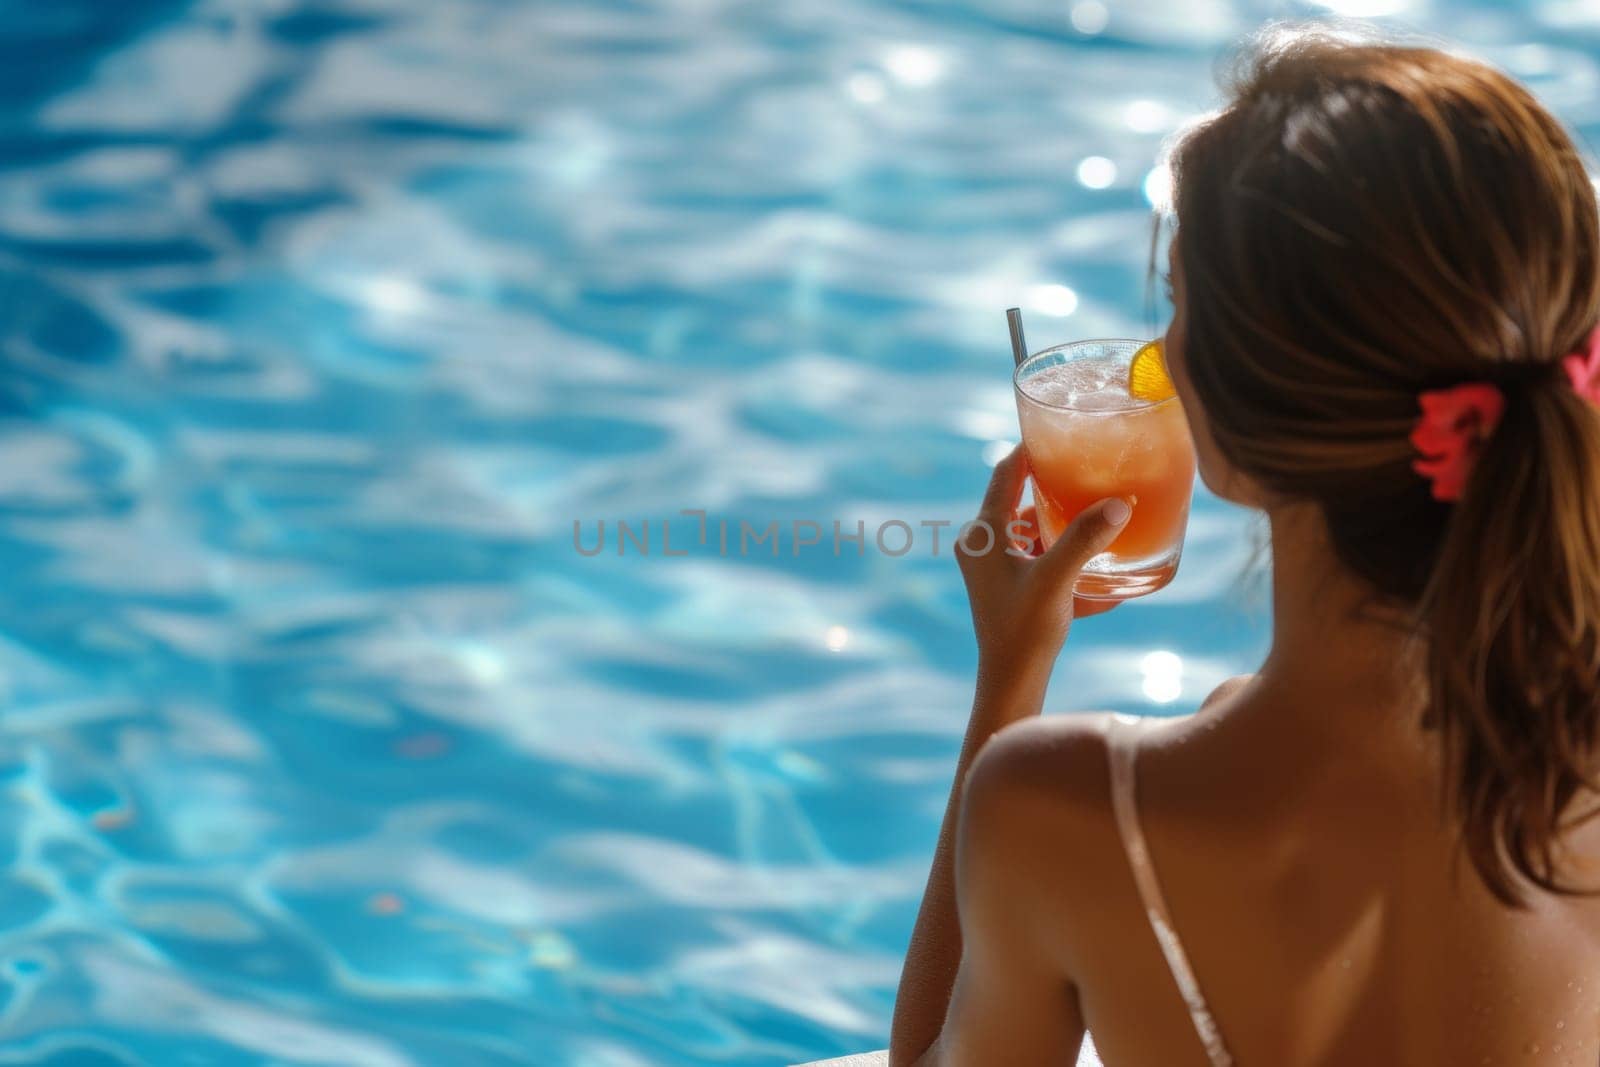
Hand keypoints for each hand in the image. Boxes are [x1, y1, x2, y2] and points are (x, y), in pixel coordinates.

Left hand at [955, 445, 1131, 681]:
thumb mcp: (1057, 579)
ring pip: (1031, 531)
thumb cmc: (1025, 631)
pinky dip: (1064, 559)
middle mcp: (982, 546)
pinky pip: (1039, 561)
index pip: (1004, 473)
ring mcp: (993, 568)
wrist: (1010, 683)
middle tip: (1091, 470)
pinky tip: (1102, 569)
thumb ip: (1085, 539)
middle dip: (1055, 488)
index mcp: (982, 534)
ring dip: (1062, 525)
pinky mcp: (1008, 588)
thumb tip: (1117, 503)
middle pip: (1020, 500)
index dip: (1030, 450)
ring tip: (1100, 511)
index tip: (1060, 431)